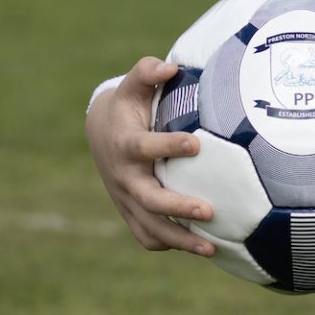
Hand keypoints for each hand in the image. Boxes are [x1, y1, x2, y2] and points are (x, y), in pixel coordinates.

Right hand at [86, 56, 216, 256]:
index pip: (145, 147)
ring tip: (212, 248)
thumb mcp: (132, 85)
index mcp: (126, 144)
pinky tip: (199, 246)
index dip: (168, 146)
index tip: (197, 143)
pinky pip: (147, 235)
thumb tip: (169, 67)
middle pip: (148, 198)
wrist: (102, 133)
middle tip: (209, 211)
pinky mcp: (130, 212)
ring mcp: (126, 198)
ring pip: (150, 226)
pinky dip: (169, 244)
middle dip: (177, 207)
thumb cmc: (128, 105)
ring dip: (179, 239)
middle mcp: (124, 176)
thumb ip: (147, 71)